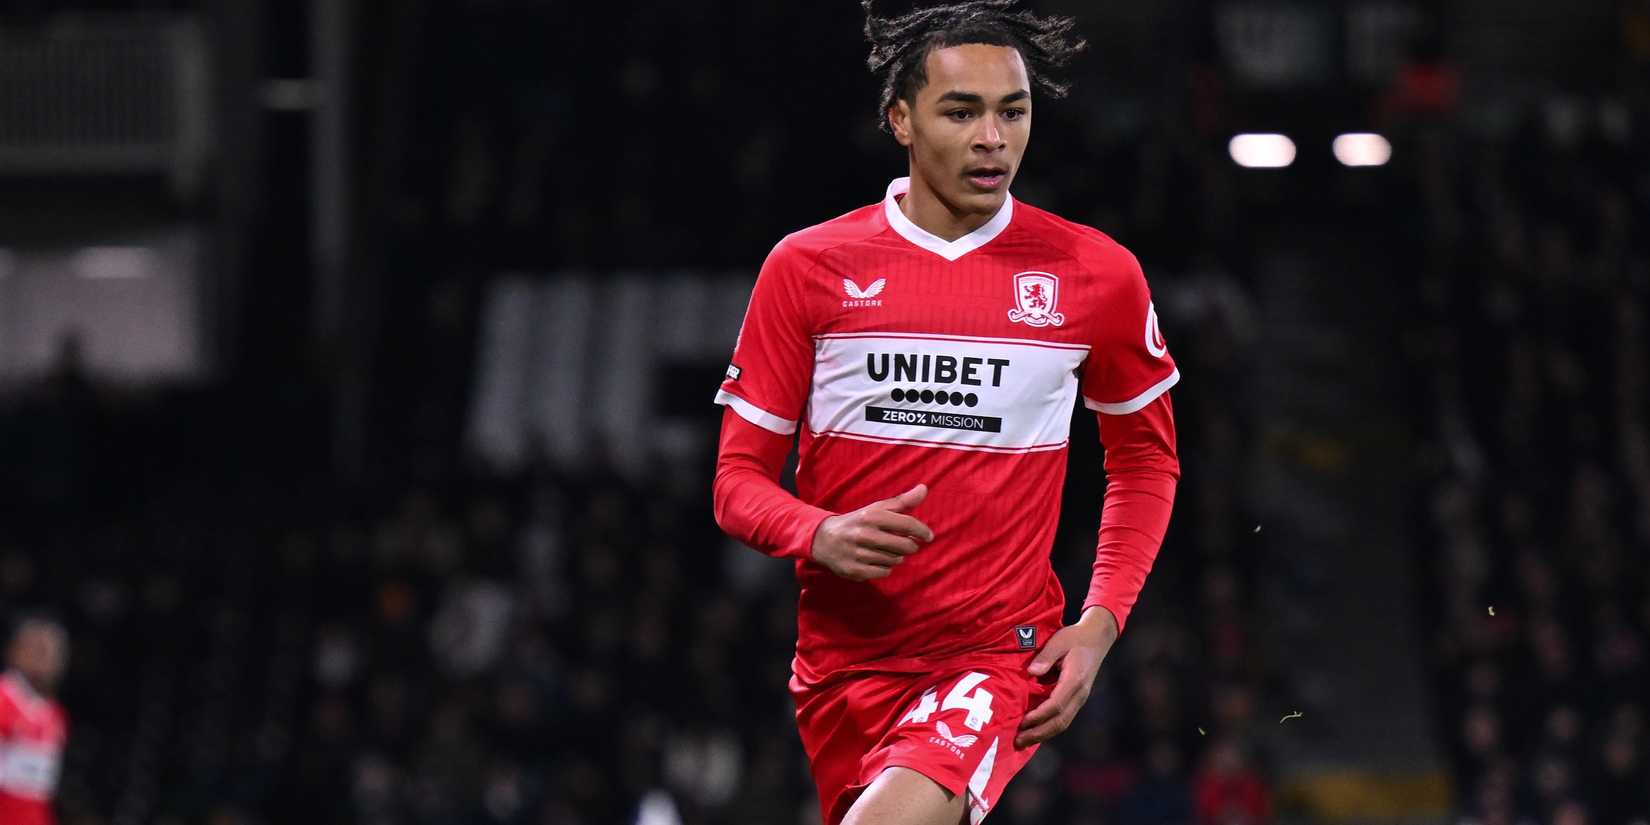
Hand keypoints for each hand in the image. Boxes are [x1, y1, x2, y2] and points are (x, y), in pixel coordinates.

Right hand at [809, 484, 933, 580]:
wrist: (823, 539)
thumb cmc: (857, 522)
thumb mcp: (876, 509)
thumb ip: (902, 501)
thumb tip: (924, 488)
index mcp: (871, 516)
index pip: (907, 524)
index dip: (922, 531)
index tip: (928, 536)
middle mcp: (864, 534)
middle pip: (904, 546)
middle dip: (909, 546)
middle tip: (905, 544)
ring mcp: (858, 553)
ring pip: (895, 560)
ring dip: (896, 557)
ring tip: (886, 550)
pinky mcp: (854, 570)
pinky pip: (884, 573)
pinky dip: (885, 568)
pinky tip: (876, 561)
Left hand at [1015, 607, 1118, 747]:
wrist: (1097, 639)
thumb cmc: (1075, 638)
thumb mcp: (1059, 641)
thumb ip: (1046, 657)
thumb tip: (1031, 672)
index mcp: (1075, 680)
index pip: (1056, 704)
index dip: (1039, 716)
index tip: (1022, 722)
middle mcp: (1080, 694)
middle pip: (1060, 721)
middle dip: (1039, 733)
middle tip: (1018, 741)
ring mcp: (1080, 699)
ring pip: (1063, 723)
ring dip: (1043, 735)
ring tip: (1023, 742)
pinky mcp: (1077, 700)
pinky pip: (1063, 718)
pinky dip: (1048, 728)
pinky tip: (1034, 732)